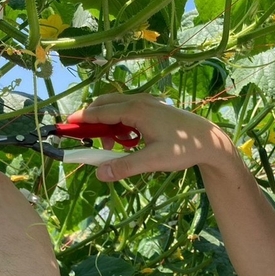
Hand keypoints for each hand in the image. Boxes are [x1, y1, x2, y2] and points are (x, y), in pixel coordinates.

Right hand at [67, 93, 237, 181]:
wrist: (209, 140)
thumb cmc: (183, 149)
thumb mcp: (152, 161)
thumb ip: (124, 166)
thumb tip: (99, 173)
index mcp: (136, 110)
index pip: (100, 113)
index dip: (81, 121)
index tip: (65, 128)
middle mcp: (139, 101)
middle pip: (104, 105)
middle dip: (91, 122)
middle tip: (85, 141)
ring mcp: (147, 103)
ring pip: (116, 108)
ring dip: (107, 125)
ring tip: (112, 148)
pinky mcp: (152, 108)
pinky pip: (127, 112)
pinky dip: (120, 124)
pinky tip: (130, 142)